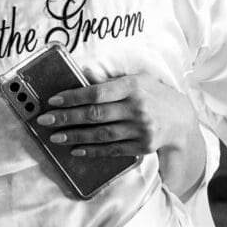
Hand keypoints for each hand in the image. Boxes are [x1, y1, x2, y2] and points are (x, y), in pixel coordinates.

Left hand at [35, 73, 196, 158]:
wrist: (181, 118)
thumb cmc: (153, 94)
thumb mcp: (136, 79)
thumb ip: (110, 80)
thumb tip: (84, 75)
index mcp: (133, 87)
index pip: (97, 92)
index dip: (73, 97)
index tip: (53, 101)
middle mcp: (137, 108)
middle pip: (95, 114)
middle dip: (67, 118)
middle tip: (45, 120)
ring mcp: (141, 129)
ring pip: (101, 134)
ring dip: (75, 136)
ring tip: (56, 136)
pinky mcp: (142, 147)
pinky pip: (112, 150)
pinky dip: (93, 151)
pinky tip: (76, 149)